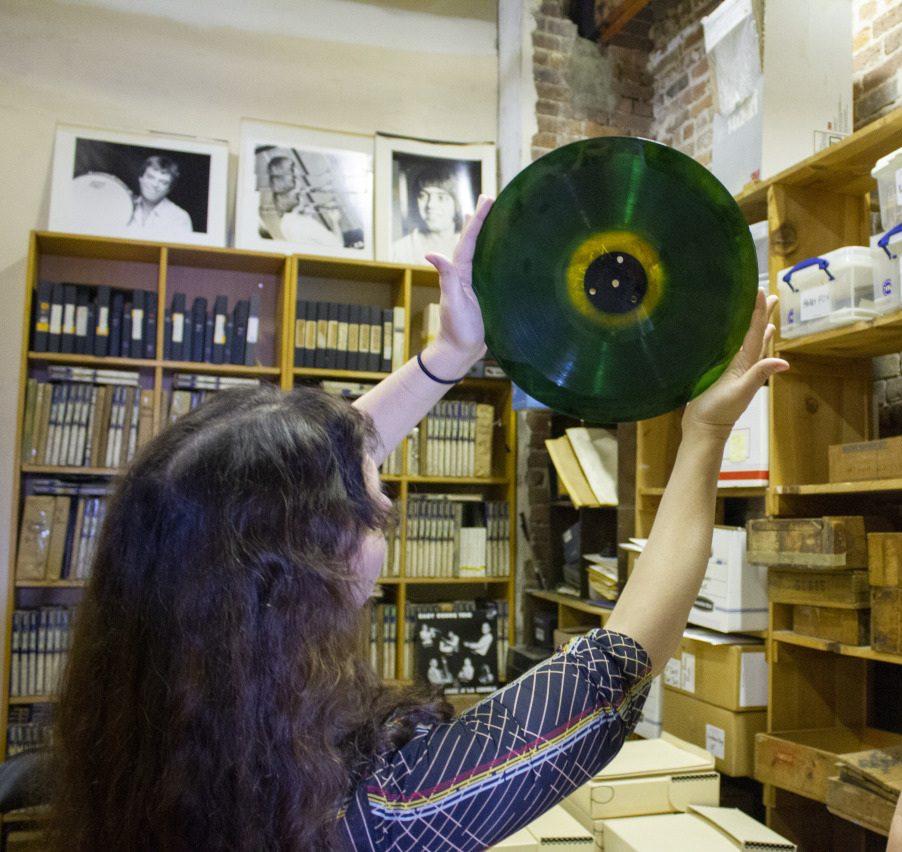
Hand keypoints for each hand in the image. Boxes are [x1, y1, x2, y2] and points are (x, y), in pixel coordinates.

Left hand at [425, 195, 493, 362]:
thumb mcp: (453, 303)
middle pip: (473, 241)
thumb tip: (431, 253)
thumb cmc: (457, 330)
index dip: (477, 220)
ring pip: (481, 252)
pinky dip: (492, 254)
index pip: (469, 241)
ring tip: (487, 215)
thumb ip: (446, 278)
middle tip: (488, 198)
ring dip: (484, 233)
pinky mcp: (483, 294)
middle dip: (479, 220)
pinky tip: (498, 252)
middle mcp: (465, 275)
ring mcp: (474, 284)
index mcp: (460, 274)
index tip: (487, 199)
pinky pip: (488, 267)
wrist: (461, 353)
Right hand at [682, 290, 788, 441]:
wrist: (703, 428)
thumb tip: (785, 363)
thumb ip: (759, 375)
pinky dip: (737, 343)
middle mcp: (742, 365)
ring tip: (764, 318)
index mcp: (747, 364)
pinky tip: (735, 341)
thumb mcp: (740, 391)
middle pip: (755, 335)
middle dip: (763, 316)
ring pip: (746, 344)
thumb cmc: (720, 410)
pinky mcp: (717, 375)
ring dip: (755, 329)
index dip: (760, 313)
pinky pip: (731, 352)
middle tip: (772, 297)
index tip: (764, 292)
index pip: (756, 333)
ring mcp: (731, 370)